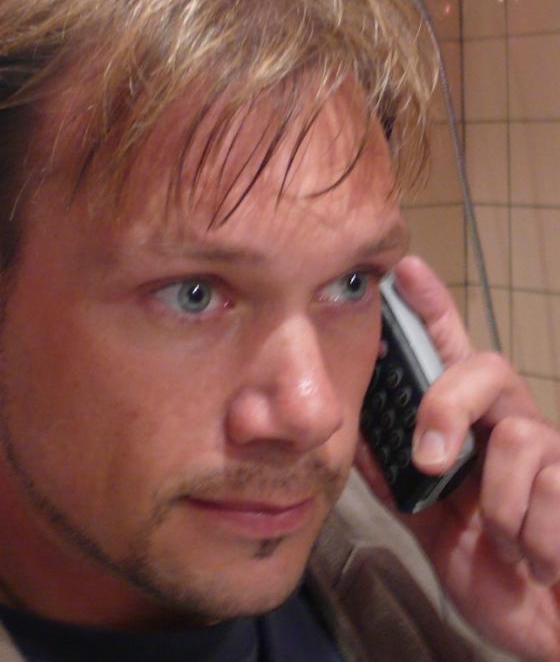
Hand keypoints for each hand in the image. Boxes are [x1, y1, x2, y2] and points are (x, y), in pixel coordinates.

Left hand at [355, 256, 559, 660]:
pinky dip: (528, 536)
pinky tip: (533, 557)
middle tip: (430, 460)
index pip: (452, 352)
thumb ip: (395, 477)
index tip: (406, 270)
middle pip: (487, 367)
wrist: (544, 622)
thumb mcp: (426, 518)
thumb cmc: (488, 564)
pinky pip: (548, 487)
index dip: (432, 308)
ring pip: (520, 437)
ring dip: (500, 505)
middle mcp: (508, 425)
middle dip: (450, 406)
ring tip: (501, 539)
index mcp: (467, 427)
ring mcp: (549, 452)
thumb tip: (352, 440)